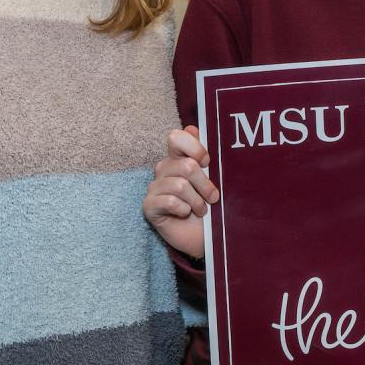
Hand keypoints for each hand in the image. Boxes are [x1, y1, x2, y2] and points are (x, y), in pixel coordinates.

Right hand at [143, 126, 219, 257]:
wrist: (206, 237)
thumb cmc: (211, 207)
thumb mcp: (215, 179)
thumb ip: (204, 156)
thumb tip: (192, 128)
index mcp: (178, 158)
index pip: (176, 137)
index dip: (194, 148)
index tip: (208, 162)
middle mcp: (164, 169)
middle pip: (186, 166)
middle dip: (205, 185)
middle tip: (213, 198)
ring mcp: (154, 187)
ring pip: (180, 185)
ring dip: (197, 202)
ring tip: (202, 210)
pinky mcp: (149, 206)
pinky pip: (169, 202)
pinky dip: (184, 210)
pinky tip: (185, 214)